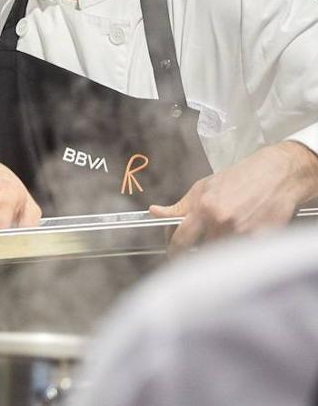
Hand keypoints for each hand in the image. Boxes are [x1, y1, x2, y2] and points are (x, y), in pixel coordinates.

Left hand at [151, 140, 317, 252]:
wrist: (277, 175)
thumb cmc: (240, 179)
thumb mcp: (203, 188)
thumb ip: (179, 206)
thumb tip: (155, 213)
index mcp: (204, 208)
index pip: (181, 239)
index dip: (174, 252)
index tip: (173, 255)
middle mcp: (222, 221)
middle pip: (200, 252)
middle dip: (195, 254)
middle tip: (194, 253)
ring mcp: (243, 232)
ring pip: (221, 256)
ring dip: (218, 253)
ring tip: (222, 240)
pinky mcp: (262, 240)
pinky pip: (244, 256)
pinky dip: (239, 253)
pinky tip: (241, 240)